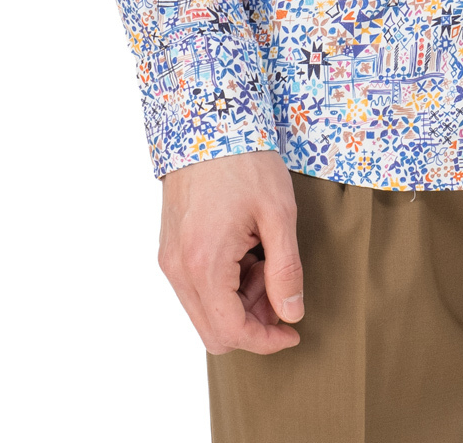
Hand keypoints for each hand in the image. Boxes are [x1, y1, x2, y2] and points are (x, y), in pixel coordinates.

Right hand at [158, 150, 303, 354]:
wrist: (208, 121)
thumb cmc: (245, 162)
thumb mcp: (278, 214)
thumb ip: (285, 270)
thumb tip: (291, 313)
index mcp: (204, 264)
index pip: (231, 331)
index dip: (265, 341)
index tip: (293, 332)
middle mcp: (178, 268)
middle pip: (213, 330)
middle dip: (252, 323)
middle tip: (282, 293)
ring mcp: (169, 258)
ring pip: (204, 310)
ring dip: (239, 302)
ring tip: (266, 261)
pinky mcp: (169, 246)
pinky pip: (196, 287)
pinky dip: (223, 284)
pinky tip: (247, 252)